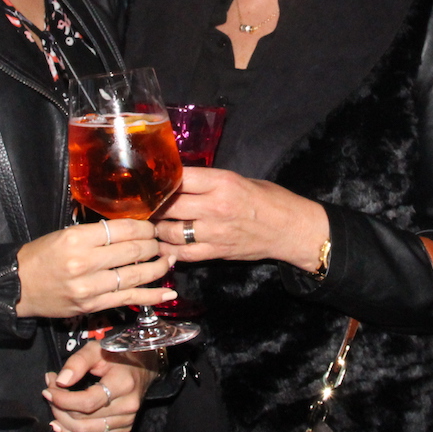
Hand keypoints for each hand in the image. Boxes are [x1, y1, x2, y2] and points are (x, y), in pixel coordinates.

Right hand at [15, 219, 175, 318]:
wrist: (19, 287)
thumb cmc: (41, 257)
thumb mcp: (64, 234)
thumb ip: (95, 233)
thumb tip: (130, 229)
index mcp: (76, 239)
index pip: (121, 230)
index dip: (143, 227)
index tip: (151, 227)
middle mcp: (85, 263)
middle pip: (132, 251)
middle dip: (153, 245)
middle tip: (160, 242)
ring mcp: (90, 288)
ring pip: (135, 275)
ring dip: (157, 267)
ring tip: (168, 260)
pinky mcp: (93, 306)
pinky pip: (129, 299)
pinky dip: (152, 296)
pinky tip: (168, 293)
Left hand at [43, 341, 157, 431]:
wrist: (144, 365)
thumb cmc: (118, 355)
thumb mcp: (97, 349)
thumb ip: (78, 362)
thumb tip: (60, 381)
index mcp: (123, 384)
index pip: (86, 402)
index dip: (62, 399)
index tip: (48, 389)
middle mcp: (127, 406)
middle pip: (83, 420)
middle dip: (58, 408)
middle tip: (50, 392)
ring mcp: (127, 420)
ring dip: (63, 420)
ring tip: (56, 403)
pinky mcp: (125, 428)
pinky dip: (74, 430)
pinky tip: (64, 420)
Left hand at [154, 167, 329, 271]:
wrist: (291, 230)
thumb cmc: (269, 200)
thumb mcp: (240, 180)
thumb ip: (210, 181)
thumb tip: (179, 178)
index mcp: (223, 183)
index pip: (180, 177)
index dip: (160, 179)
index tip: (148, 179)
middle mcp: (216, 207)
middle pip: (169, 205)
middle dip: (152, 204)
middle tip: (141, 203)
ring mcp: (214, 233)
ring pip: (170, 231)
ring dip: (156, 228)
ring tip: (148, 223)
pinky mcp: (216, 252)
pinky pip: (182, 254)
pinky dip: (167, 250)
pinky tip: (159, 245)